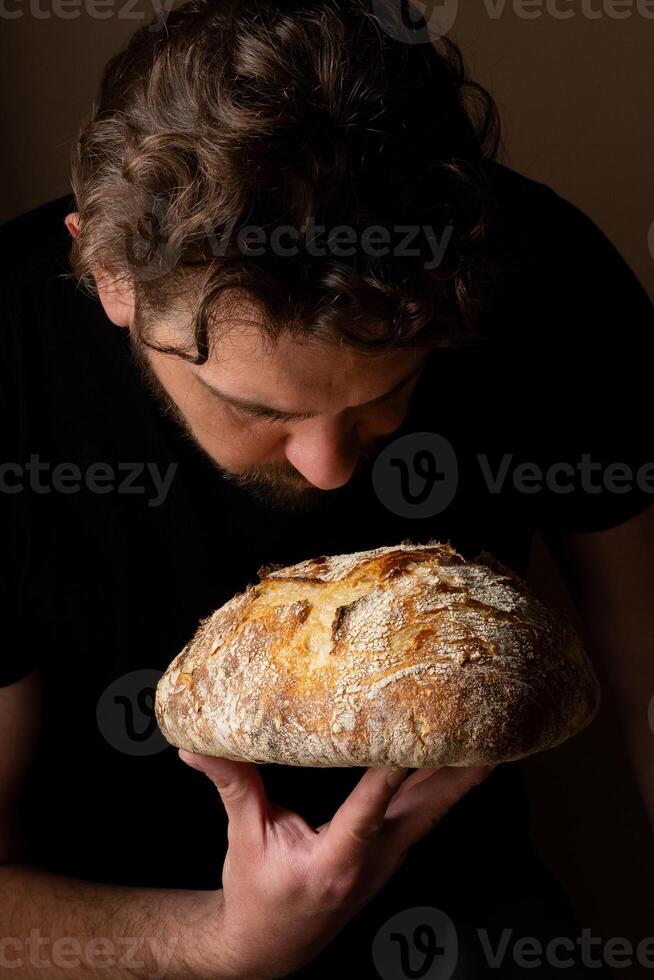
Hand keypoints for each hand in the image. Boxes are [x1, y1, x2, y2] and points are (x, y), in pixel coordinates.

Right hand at [178, 749, 493, 978]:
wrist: (272, 947)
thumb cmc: (257, 891)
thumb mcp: (243, 837)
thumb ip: (231, 784)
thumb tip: (194, 745)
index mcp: (334, 859)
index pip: (369, 809)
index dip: (392, 774)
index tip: (417, 740)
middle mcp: (373, 860)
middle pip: (427, 809)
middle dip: (459, 772)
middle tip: (488, 730)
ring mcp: (389, 859)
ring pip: (434, 811)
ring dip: (461, 776)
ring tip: (491, 736)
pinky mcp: (392, 854)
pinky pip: (426, 814)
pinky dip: (444, 786)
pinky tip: (456, 761)